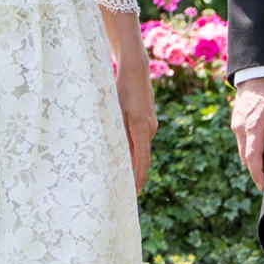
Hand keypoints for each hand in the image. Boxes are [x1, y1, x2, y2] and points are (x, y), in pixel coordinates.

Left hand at [115, 54, 156, 193]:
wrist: (135, 71)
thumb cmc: (121, 89)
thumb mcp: (114, 111)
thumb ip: (115, 132)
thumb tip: (114, 153)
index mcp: (140, 128)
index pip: (142, 160)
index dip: (139, 178)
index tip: (134, 192)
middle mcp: (149, 128)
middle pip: (141, 157)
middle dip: (133, 173)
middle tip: (121, 189)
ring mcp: (150, 125)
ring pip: (139, 147)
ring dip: (130, 160)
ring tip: (118, 174)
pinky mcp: (147, 121)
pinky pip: (139, 139)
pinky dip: (132, 148)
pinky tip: (121, 153)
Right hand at [231, 75, 263, 190]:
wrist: (258, 74)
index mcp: (253, 127)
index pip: (252, 157)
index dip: (256, 174)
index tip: (261, 186)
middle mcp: (240, 128)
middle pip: (245, 157)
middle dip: (255, 170)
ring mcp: (236, 125)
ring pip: (242, 149)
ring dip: (252, 158)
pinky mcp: (236, 122)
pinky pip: (242, 140)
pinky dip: (250, 148)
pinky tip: (260, 147)